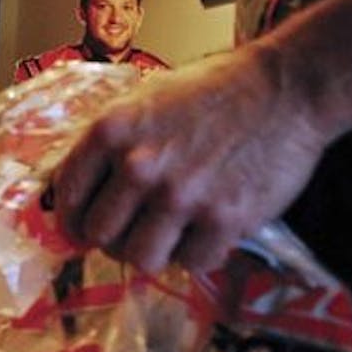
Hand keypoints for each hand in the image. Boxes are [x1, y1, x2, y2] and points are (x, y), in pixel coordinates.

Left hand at [52, 44, 333, 273]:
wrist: (283, 89)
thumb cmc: (213, 89)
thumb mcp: (146, 98)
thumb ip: (113, 142)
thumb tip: (84, 186)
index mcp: (112, 131)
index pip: (67, 195)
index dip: (73, 217)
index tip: (82, 226)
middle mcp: (139, 166)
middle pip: (100, 235)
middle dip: (113, 238)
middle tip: (132, 231)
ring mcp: (181, 196)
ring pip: (141, 259)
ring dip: (153, 252)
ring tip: (169, 235)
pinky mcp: (224, 220)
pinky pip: (193, 263)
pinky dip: (198, 253)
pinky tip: (207, 229)